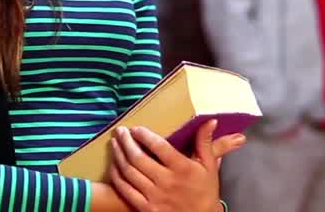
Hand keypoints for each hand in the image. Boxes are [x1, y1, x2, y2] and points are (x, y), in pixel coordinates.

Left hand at [107, 120, 244, 211]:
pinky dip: (117, 176)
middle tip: (120, 131)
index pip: (159, 147)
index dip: (145, 135)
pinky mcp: (146, 208)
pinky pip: (126, 190)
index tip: (136, 128)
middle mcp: (166, 182)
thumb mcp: (209, 166)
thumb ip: (205, 142)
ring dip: (119, 156)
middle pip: (138, 158)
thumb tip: (210, 121)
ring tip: (115, 144)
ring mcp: (154, 196)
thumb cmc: (205, 191)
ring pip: (129, 172)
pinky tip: (114, 166)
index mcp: (182, 168)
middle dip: (126, 142)